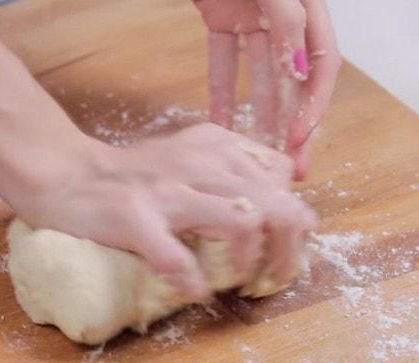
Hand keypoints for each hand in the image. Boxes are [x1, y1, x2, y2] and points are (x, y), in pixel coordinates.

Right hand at [16, 123, 315, 300]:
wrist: (66, 174)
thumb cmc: (130, 175)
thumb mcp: (186, 153)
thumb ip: (227, 166)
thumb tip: (273, 197)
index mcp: (214, 146)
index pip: (282, 176)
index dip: (292, 219)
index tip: (279, 246)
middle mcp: (198, 163)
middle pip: (277, 205)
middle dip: (288, 253)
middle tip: (273, 279)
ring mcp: (166, 190)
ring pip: (243, 225)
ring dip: (251, 267)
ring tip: (240, 286)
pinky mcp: (135, 218)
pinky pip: (178, 260)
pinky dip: (193, 284)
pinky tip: (192, 292)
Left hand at [192, 0, 340, 179]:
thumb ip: (289, 25)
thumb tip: (296, 70)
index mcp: (312, 13)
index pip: (321, 68)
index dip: (312, 106)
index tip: (296, 140)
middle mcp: (288, 22)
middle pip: (293, 83)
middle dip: (291, 126)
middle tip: (287, 168)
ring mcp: (255, 22)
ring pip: (258, 78)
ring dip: (259, 116)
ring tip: (257, 156)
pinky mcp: (223, 21)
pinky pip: (222, 62)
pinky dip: (221, 94)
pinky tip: (220, 127)